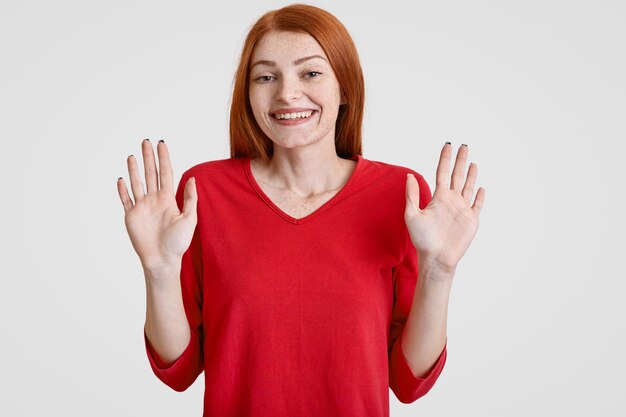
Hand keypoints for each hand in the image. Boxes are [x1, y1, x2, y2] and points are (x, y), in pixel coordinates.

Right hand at [116, 139, 197, 272]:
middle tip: (145, 141)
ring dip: (134, 169)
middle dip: (148, 158)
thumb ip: (189, 199)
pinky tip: (121, 178)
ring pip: (137, 183)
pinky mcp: (131, 216)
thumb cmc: (178, 243)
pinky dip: (122, 189)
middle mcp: (154, 200)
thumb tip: (192, 179)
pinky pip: (125, 200)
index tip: (161, 144)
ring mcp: (142, 207)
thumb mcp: (189, 219)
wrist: (162, 260)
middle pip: (150, 174)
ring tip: (132, 155)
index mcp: (168, 199)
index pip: (165, 173)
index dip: (163, 158)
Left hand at [404, 143, 484, 273]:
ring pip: (468, 187)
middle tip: (463, 145)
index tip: (447, 145)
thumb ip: (412, 195)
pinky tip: (482, 188)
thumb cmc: (422, 240)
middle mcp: (451, 201)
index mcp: (438, 197)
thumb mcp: (412, 215)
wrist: (436, 258)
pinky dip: (481, 196)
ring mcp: (462, 209)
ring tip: (472, 162)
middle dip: (460, 160)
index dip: (445, 159)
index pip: (442, 172)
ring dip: (471, 175)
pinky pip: (478, 205)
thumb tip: (410, 176)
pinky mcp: (472, 220)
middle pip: (457, 175)